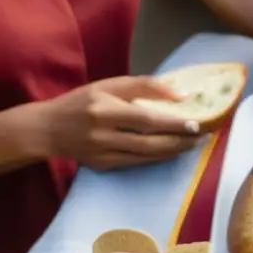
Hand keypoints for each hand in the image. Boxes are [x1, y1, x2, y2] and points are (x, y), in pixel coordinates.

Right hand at [36, 76, 201, 169]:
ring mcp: (103, 153)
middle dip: (181, 141)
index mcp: (103, 109)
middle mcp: (102, 133)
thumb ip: (144, 86)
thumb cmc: (82, 102)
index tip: (198, 123)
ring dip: (175, 151)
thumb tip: (181, 94)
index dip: (173, 123)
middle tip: (204, 136)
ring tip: (195, 143)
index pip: (146, 118)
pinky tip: (174, 150)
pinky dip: (159, 157)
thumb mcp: (109, 86)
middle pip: (150, 142)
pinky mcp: (104, 166)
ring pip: (147, 156)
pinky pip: (139, 163)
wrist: (47, 129)